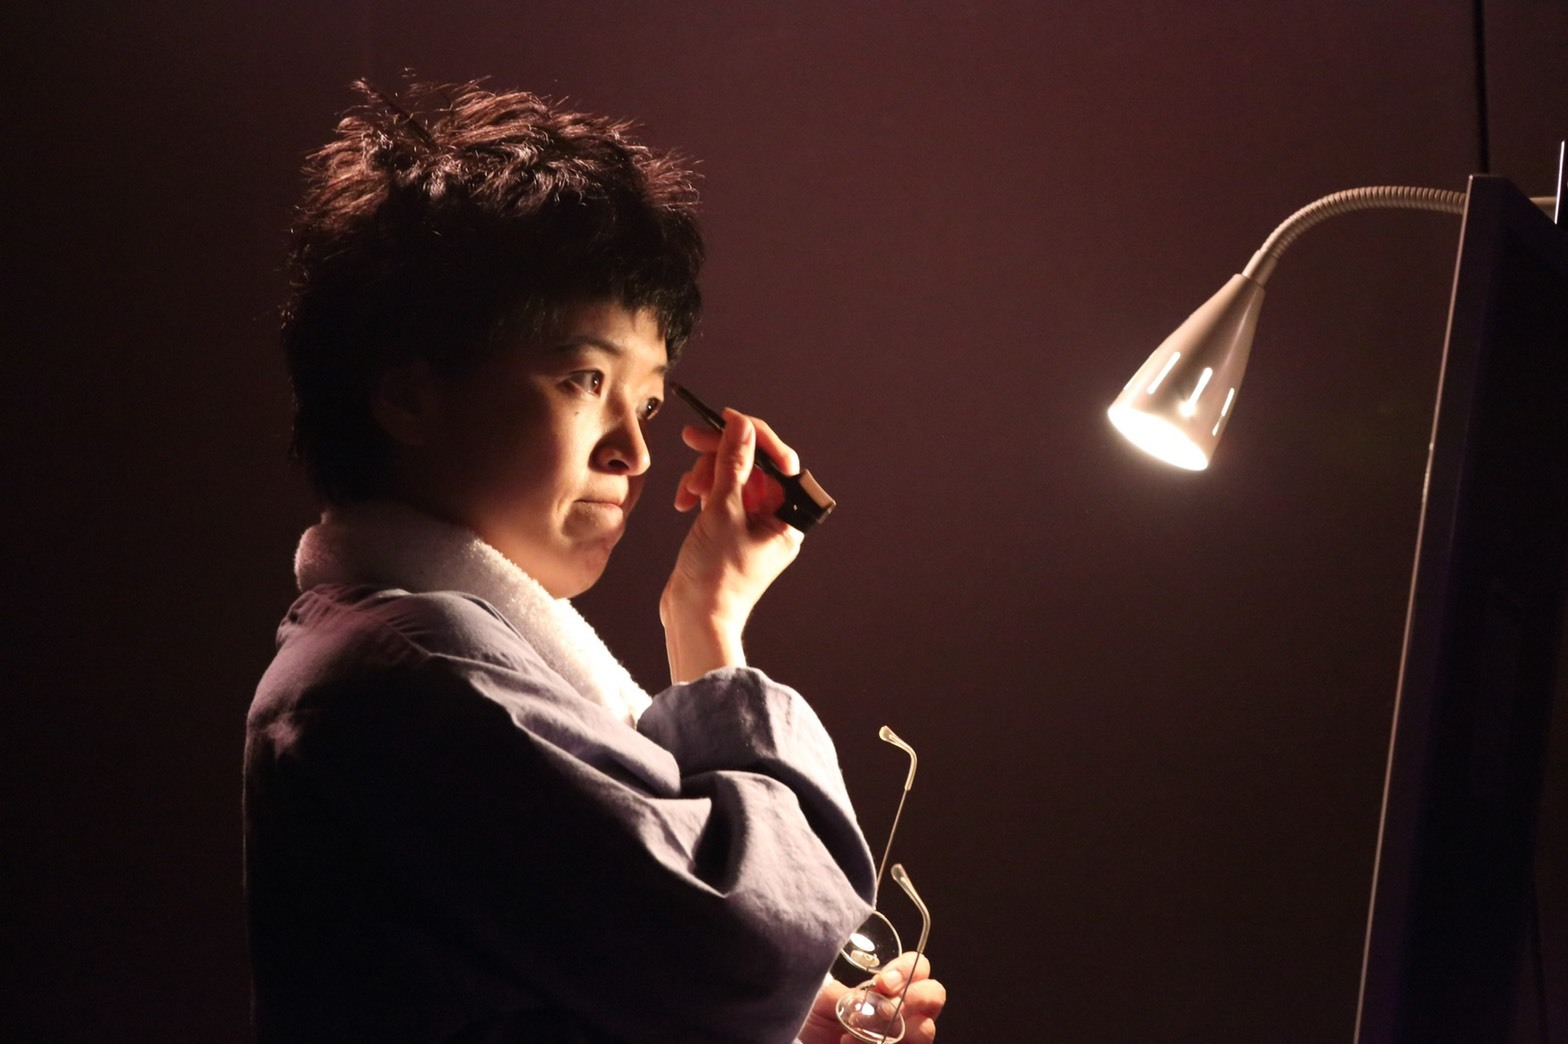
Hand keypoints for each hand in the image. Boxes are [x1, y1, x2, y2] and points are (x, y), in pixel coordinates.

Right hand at [660, 408, 804, 682]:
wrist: (695, 620)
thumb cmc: (716, 577)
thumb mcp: (723, 512)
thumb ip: (733, 464)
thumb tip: (741, 426)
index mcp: (789, 518)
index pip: (779, 461)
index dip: (753, 435)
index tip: (725, 419)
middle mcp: (775, 520)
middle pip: (752, 466)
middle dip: (720, 454)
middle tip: (691, 438)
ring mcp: (751, 526)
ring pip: (731, 478)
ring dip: (706, 475)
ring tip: (687, 492)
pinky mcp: (728, 531)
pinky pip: (719, 496)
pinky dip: (701, 492)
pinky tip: (684, 501)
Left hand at [797, 953, 946, 1043]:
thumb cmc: (821, 1021)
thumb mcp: (825, 1001)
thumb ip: (844, 994)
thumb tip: (860, 999)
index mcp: (894, 987)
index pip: (918, 966)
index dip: (905, 970)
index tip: (882, 982)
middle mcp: (910, 1011)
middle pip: (934, 995)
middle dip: (910, 998)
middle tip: (883, 1009)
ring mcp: (909, 1037)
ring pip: (924, 1030)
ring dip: (893, 1028)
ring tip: (858, 1030)